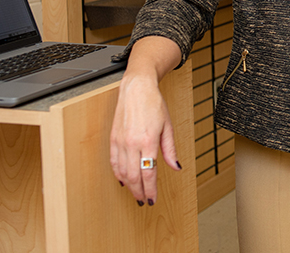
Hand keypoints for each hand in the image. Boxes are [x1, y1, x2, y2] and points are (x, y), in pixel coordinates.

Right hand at [109, 70, 179, 205]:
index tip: (152, 199)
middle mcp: (132, 143)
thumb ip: (170, 150)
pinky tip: (122, 180)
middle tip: (143, 201)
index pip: (148, 173)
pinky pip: (113, 162)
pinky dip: (117, 174)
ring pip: (122, 172)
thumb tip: (176, 167)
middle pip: (134, 176)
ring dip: (128, 186)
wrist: (136, 89)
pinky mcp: (113, 139)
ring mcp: (120, 142)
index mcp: (148, 141)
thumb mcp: (168, 126)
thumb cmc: (154, 104)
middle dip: (139, 191)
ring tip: (135, 193)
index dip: (150, 189)